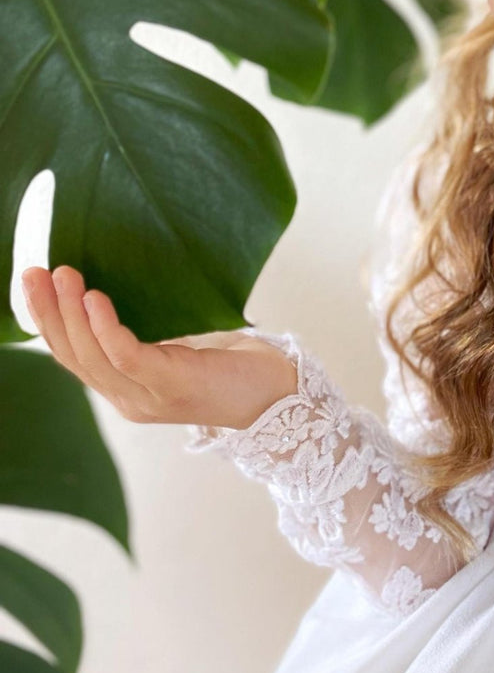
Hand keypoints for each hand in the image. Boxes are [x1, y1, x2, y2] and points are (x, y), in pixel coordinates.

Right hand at [21, 265, 298, 429]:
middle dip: (49, 314)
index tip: (36, 284)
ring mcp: (148, 397)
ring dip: (71, 314)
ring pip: (93, 356)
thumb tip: (121, 283)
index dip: (49, 322)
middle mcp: (130, 399)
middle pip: (74, 357)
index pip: (74, 358)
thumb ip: (150, 330)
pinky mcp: (172, 384)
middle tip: (34, 274)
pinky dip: (106, 328)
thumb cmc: (233, 363)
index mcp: (126, 390)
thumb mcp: (180, 344)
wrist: (279, 394)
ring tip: (63, 276)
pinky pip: (126, 356)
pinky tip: (96, 300)